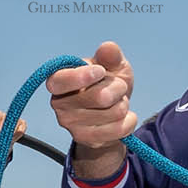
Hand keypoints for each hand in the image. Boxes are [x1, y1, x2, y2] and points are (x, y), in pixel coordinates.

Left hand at [0, 111, 25, 147]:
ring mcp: (15, 119)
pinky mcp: (23, 123)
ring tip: (3, 139)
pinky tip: (11, 138)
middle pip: (1, 130)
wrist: (0, 137)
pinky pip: (20, 132)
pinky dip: (15, 137)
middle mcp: (7, 115)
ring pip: (10, 131)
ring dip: (6, 139)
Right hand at [46, 42, 136, 171]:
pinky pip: (119, 129)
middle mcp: (59, 104)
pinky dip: (129, 121)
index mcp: (58, 81)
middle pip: (100, 97)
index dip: (82, 77)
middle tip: (117, 89)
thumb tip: (108, 47)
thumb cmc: (107, 85)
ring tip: (117, 103)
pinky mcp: (85, 139)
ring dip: (124, 105)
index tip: (101, 72)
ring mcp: (70, 125)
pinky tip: (124, 118)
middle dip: (118, 89)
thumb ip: (110, 56)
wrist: (109, 116)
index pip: (61, 81)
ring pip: (114, 112)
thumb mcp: (112, 66)